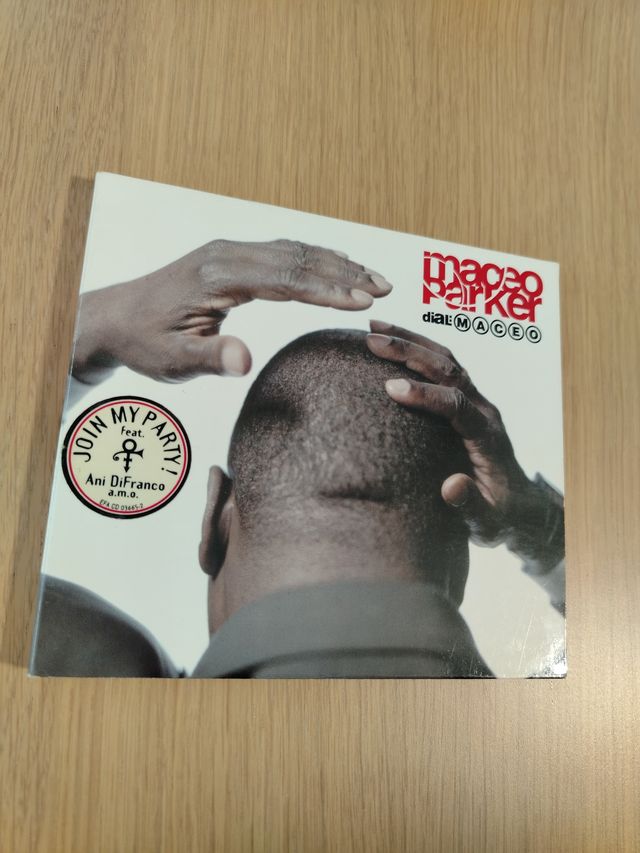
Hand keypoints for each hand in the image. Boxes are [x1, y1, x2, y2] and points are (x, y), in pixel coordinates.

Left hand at [73, 239, 391, 383]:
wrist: (114, 318)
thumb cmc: (144, 341)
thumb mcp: (172, 359)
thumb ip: (208, 358)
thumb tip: (243, 362)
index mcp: (217, 276)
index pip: (284, 278)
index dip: (327, 290)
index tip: (363, 302)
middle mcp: (227, 255)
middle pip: (297, 257)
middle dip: (344, 273)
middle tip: (385, 288)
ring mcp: (229, 253)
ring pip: (294, 251)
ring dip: (335, 264)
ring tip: (374, 280)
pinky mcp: (230, 258)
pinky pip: (282, 253)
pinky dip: (315, 260)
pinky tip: (336, 268)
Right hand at [366, 320, 563, 570]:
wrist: (520, 505)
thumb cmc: (499, 514)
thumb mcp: (487, 521)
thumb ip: (471, 505)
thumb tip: (451, 486)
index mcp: (487, 435)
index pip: (455, 405)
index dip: (424, 395)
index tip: (390, 388)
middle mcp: (483, 410)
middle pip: (449, 370)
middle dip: (410, 352)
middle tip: (372, 340)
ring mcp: (476, 401)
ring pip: (446, 360)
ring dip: (412, 341)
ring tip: (374, 328)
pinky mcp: (466, 399)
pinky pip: (443, 366)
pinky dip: (418, 349)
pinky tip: (392, 341)